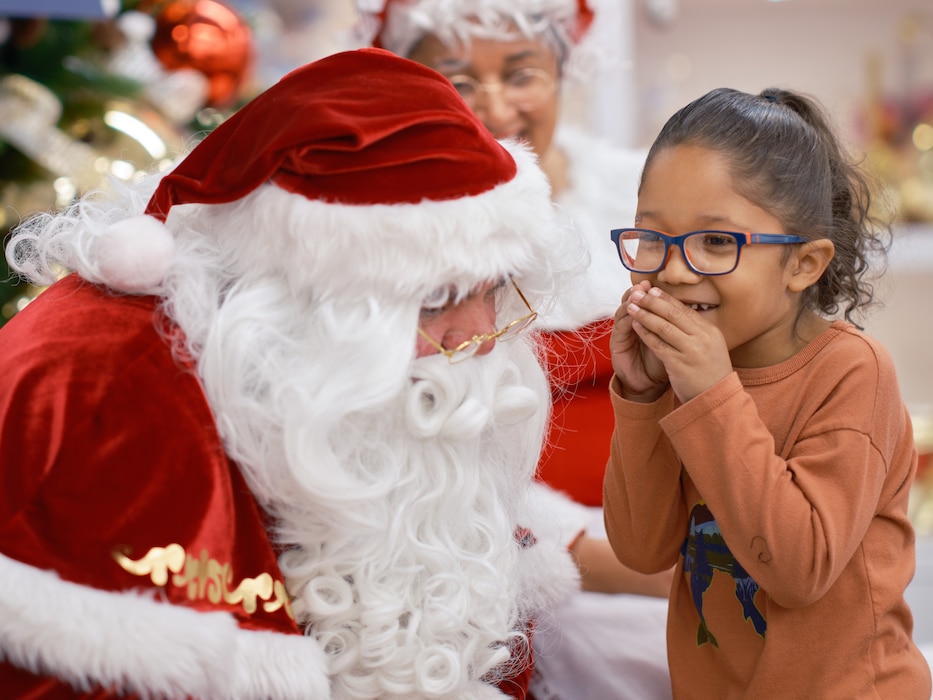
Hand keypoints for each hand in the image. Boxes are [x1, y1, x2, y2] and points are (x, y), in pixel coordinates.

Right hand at [610, 280, 668, 400]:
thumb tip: (694, 310)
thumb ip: (676, 328)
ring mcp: (622, 333)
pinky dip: (626, 319)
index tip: (658, 285)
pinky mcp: (616, 343)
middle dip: (639, 294)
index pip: (648, 302)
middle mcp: (631, 323)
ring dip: (629, 302)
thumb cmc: (662, 363)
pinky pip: (620, 328)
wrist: (647, 385)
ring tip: (636, 295)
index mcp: (646, 321)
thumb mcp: (672, 344)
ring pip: (623, 311)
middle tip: (644, 285)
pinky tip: (632, 314)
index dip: (652, 294)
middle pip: (632, 302)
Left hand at [623, 285, 731, 402]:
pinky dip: (645, 333)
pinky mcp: (679, 364)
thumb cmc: (710, 373)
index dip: (666, 298)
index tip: (651, 289)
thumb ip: (696, 331)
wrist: (715, 399)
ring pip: (664, 327)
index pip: (684, 309)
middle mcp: (702, 338)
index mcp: (710, 331)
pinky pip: (658, 345)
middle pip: (673, 314)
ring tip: (631, 307)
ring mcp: (691, 351)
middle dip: (652, 302)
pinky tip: (635, 326)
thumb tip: (677, 312)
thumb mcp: (710, 347)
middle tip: (637, 293)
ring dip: (645, 315)